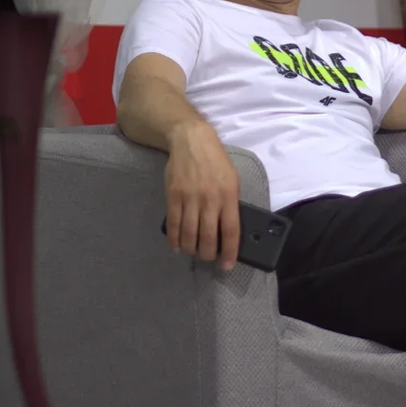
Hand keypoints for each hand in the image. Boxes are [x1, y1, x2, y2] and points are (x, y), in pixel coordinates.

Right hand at [164, 121, 240, 270]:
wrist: (192, 141)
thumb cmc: (216, 161)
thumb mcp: (232, 180)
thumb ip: (230, 203)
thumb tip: (228, 228)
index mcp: (228, 196)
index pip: (231, 230)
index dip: (230, 252)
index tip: (227, 265)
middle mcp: (210, 199)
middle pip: (208, 237)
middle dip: (208, 254)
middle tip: (208, 258)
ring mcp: (190, 198)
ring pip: (190, 234)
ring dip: (191, 249)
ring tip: (193, 253)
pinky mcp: (173, 196)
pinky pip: (174, 223)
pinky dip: (175, 239)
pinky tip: (177, 247)